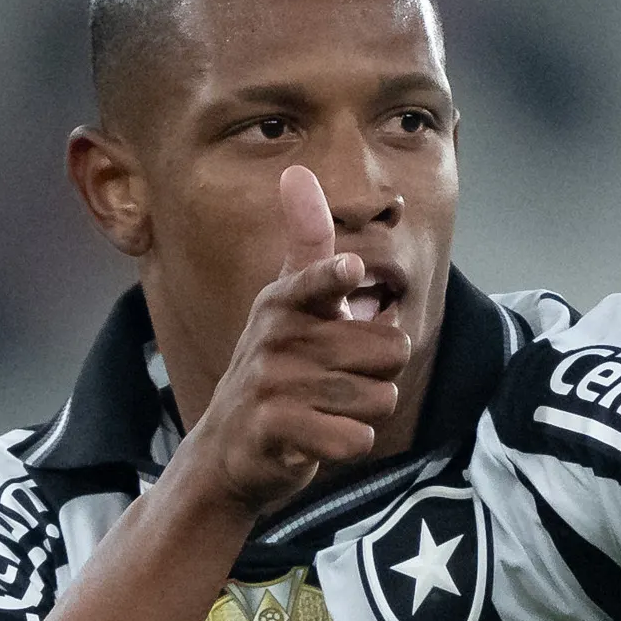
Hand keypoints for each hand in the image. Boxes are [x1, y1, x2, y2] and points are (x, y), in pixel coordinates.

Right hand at [182, 166, 412, 514]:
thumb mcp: (287, 303)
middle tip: (338, 381)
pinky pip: (357, 438)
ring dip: (366, 412)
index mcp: (285, 302)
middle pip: (391, 350)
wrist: (229, 448)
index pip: (317, 281)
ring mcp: (272, 384)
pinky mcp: (275, 430)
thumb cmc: (276, 369)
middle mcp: (276, 337)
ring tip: (327, 410)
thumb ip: (305, 244)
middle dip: (380, 374)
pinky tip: (320, 439)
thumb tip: (296, 172)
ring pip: (381, 397)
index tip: (350, 272)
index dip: (335, 280)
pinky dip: (351, 444)